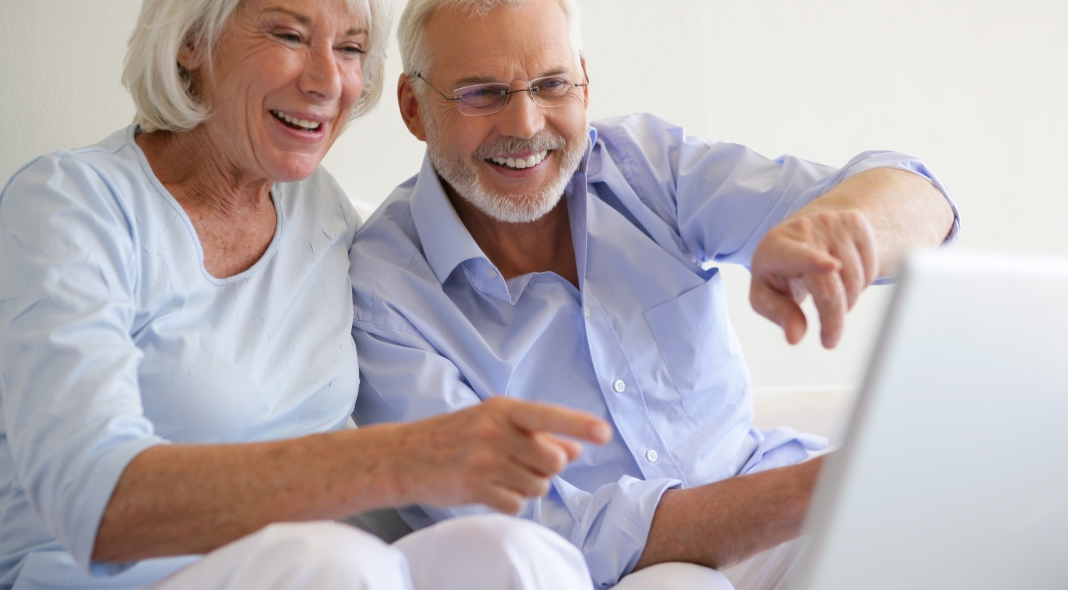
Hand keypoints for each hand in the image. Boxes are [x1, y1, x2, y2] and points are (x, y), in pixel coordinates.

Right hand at [382, 397, 610, 512]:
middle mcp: (494, 430)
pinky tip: (489, 489)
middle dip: (546, 468)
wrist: (402, 457)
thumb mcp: (493, 424)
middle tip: (522, 464)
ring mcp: (483, 459)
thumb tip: (575, 449)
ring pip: (538, 485)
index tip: (604, 433)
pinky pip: (516, 504)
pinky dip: (510, 502)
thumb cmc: (453, 437)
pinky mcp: (473, 486)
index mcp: (502, 409)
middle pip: (552, 460)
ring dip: (527, 486)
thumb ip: (536, 435)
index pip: (549, 416)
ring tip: (500, 475)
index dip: (580, 425)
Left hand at [749, 210, 876, 347]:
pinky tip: (843, 279)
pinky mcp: (856, 222)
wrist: (800, 234)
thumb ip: (777, 314)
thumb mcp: (765, 294)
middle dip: (833, 319)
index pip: (796, 256)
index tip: (830, 267)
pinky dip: (862, 285)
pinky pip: (871, 268)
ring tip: (830, 298)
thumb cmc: (779, 270)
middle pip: (831, 285)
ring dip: (847, 302)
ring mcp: (832, 223)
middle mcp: (804, 229)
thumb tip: (795, 336)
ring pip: (855, 280)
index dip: (814, 262)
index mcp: (775, 248)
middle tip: (830, 340)